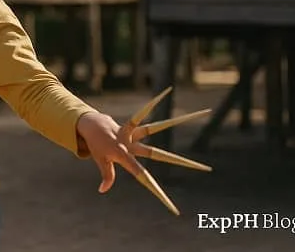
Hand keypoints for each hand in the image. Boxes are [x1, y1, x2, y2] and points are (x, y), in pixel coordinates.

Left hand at [75, 87, 212, 215]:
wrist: (90, 125)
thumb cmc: (97, 145)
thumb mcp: (100, 161)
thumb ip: (107, 175)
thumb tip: (103, 190)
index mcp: (125, 157)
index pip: (142, 175)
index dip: (155, 189)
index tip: (171, 203)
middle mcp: (132, 144)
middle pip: (158, 154)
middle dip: (180, 161)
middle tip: (204, 168)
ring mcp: (134, 133)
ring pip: (157, 128)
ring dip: (176, 122)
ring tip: (198, 118)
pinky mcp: (132, 122)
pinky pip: (143, 112)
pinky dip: (153, 102)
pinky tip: (167, 92)